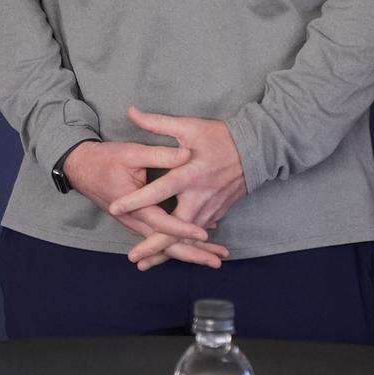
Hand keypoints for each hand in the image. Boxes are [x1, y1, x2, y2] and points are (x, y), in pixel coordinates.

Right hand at [62, 139, 228, 269]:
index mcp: (133, 206)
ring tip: (214, 258)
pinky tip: (197, 243)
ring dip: (189, 252)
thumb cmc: (104, 159)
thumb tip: (188, 154)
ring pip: (163, 246)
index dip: (183, 229)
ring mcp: (134, 224)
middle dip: (193, 254)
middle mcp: (134, 221)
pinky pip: (158, 239)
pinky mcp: (137, 222)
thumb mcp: (131, 152)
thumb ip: (160, 154)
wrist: (79, 167)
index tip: (205, 234)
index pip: (162, 224)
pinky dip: (178, 244)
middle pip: (165, 246)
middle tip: (218, 262)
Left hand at [108, 107, 247, 269]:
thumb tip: (130, 111)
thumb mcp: (188, 126)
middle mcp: (200, 196)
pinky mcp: (217, 212)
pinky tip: (168, 255)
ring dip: (167, 251)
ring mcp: (211, 207)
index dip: (136, 200)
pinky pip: (197, 233)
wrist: (258, 149)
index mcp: (189, 174)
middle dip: (154, 245)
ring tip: (145, 263)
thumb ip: (157, 123)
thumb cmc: (220, 137)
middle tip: (133, 258)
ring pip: (187, 236)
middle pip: (175, 227)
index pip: (158, 190)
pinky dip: (184, 245)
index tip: (115, 207)